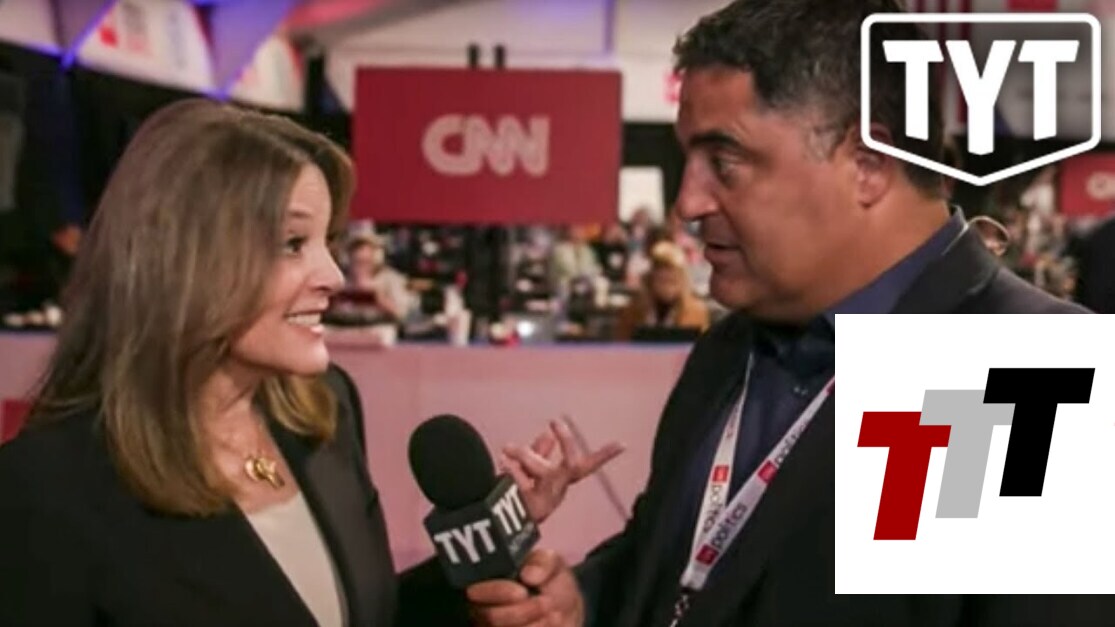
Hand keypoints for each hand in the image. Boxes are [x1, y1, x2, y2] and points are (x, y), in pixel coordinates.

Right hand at [467, 549, 583, 626]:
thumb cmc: (550, 585)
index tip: (523, 592)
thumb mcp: (551, 564)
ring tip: (554, 613)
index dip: (498, 591)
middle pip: (490, 617)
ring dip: (533, 624)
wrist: (565, 613)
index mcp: (487, 582)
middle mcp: (483, 608)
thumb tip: (528, 575)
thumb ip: (541, 562)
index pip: (476, 590)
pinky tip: (552, 622)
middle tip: (547, 603)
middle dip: (521, 612)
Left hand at [501, 418, 623, 523]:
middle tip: (556, 422)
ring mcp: (543, 502)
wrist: (493, 526)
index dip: (604, 456)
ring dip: (524, 455)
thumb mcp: (528, 472)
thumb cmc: (512, 497)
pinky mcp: (527, 507)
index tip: (622, 444)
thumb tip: (548, 433)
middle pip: (572, 466)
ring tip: (507, 449)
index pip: (586, 466)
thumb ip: (538, 453)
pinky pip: (519, 479)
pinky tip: (501, 463)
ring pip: (544, 470)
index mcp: (559, 484)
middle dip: (567, 444)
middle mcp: (556, 493)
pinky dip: (509, 468)